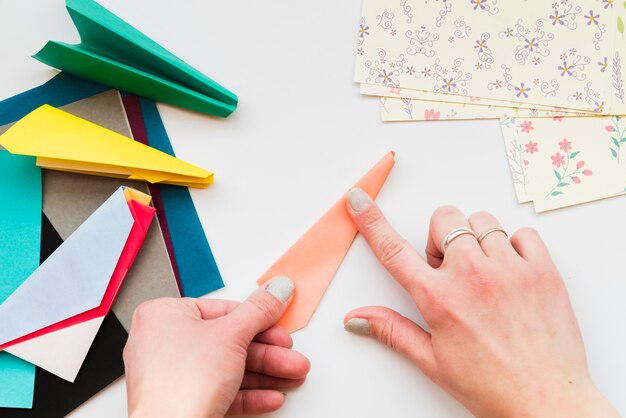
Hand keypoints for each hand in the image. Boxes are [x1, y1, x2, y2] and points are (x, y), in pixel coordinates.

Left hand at [124, 276, 309, 417]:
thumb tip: (276, 289)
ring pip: (228, 369)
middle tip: (291, 356)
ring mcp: (171, 375)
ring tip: (290, 378)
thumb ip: (259, 311)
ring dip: (265, 375)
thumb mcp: (232, 335)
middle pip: (229, 342)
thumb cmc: (182, 383)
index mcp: (165, 315)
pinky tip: (271, 396)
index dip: (258, 319)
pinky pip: (219, 390)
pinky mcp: (182, 401)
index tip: (280, 323)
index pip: (222, 310)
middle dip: (268, 354)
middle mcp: (163, 342)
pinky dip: (247, 393)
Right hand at [343, 188, 618, 417]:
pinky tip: (510, 271)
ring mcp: (510, 270)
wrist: (547, 402)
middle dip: (441, 237)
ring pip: (482, 221)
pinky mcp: (542, 271)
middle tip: (450, 267)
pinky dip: (514, 245)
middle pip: (444, 219)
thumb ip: (392, 331)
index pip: (393, 250)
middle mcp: (472, 276)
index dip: (370, 221)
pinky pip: (522, 233)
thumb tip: (357, 319)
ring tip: (483, 272)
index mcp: (439, 299)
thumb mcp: (432, 362)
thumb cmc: (491, 386)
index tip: (359, 200)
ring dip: (476, 240)